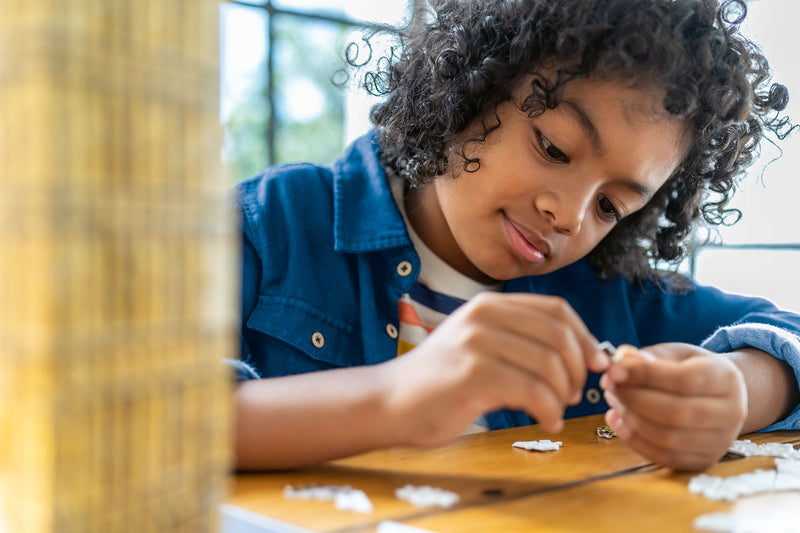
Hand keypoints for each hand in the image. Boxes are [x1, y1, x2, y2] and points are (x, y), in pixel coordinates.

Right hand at [379, 292, 608, 446]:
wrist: (390, 401)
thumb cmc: (440, 381)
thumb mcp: (477, 344)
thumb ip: (517, 339)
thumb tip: (578, 353)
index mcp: (488, 305)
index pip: (555, 309)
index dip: (585, 336)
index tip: (597, 363)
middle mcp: (483, 316)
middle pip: (558, 336)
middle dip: (578, 370)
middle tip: (575, 395)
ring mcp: (476, 343)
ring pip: (549, 366)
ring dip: (563, 396)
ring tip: (556, 411)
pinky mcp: (472, 374)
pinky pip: (533, 392)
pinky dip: (549, 411)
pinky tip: (545, 422)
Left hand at [600, 343, 747, 470]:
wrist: (718, 396)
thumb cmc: (691, 369)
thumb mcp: (674, 354)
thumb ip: (649, 356)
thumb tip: (621, 358)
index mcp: (726, 378)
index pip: (685, 380)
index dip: (646, 375)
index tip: (614, 369)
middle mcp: (731, 413)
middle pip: (677, 412)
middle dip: (634, 398)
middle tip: (609, 385)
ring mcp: (720, 441)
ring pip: (669, 438)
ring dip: (631, 419)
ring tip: (612, 399)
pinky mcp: (703, 461)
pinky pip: (664, 457)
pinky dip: (634, 440)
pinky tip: (616, 419)